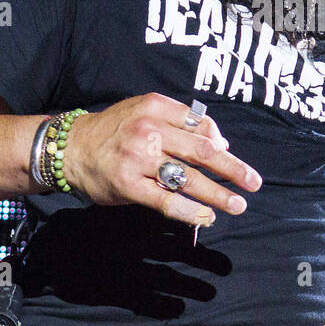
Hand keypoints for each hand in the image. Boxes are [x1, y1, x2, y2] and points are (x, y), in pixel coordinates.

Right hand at [59, 93, 261, 226]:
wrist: (70, 148)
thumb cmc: (115, 130)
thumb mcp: (146, 110)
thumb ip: (182, 121)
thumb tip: (221, 142)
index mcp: (157, 108)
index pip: (201, 125)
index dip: (221, 143)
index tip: (231, 157)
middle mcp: (149, 130)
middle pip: (203, 152)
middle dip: (233, 169)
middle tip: (254, 182)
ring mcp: (138, 159)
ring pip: (188, 179)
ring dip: (218, 194)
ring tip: (237, 205)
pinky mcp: (128, 185)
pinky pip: (165, 201)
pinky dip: (189, 211)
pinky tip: (206, 217)